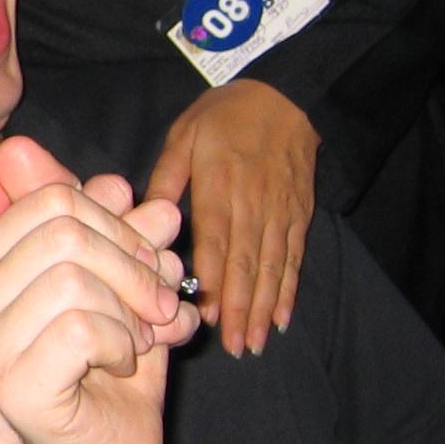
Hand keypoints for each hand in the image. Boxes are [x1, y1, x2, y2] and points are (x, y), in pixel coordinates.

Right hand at [0, 139, 155, 389]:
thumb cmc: (114, 362)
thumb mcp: (119, 280)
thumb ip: (112, 231)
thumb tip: (119, 182)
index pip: (52, 198)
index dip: (117, 224)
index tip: (147, 261)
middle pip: (63, 231)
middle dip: (131, 265)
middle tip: (157, 304)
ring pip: (71, 280)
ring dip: (128, 312)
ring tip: (137, 340)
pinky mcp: (11, 386)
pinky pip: (78, 329)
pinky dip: (120, 344)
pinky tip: (121, 365)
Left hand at [144, 78, 316, 356]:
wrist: (287, 96)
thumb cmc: (227, 115)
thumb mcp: (184, 136)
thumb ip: (166, 179)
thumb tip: (145, 218)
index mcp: (220, 188)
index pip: (215, 243)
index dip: (211, 282)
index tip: (202, 316)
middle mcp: (253, 206)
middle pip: (247, 265)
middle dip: (239, 309)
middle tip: (232, 347)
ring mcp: (280, 213)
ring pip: (272, 268)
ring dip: (263, 308)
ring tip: (254, 342)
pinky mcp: (299, 215)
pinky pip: (294, 258)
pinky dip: (288, 290)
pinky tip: (281, 317)